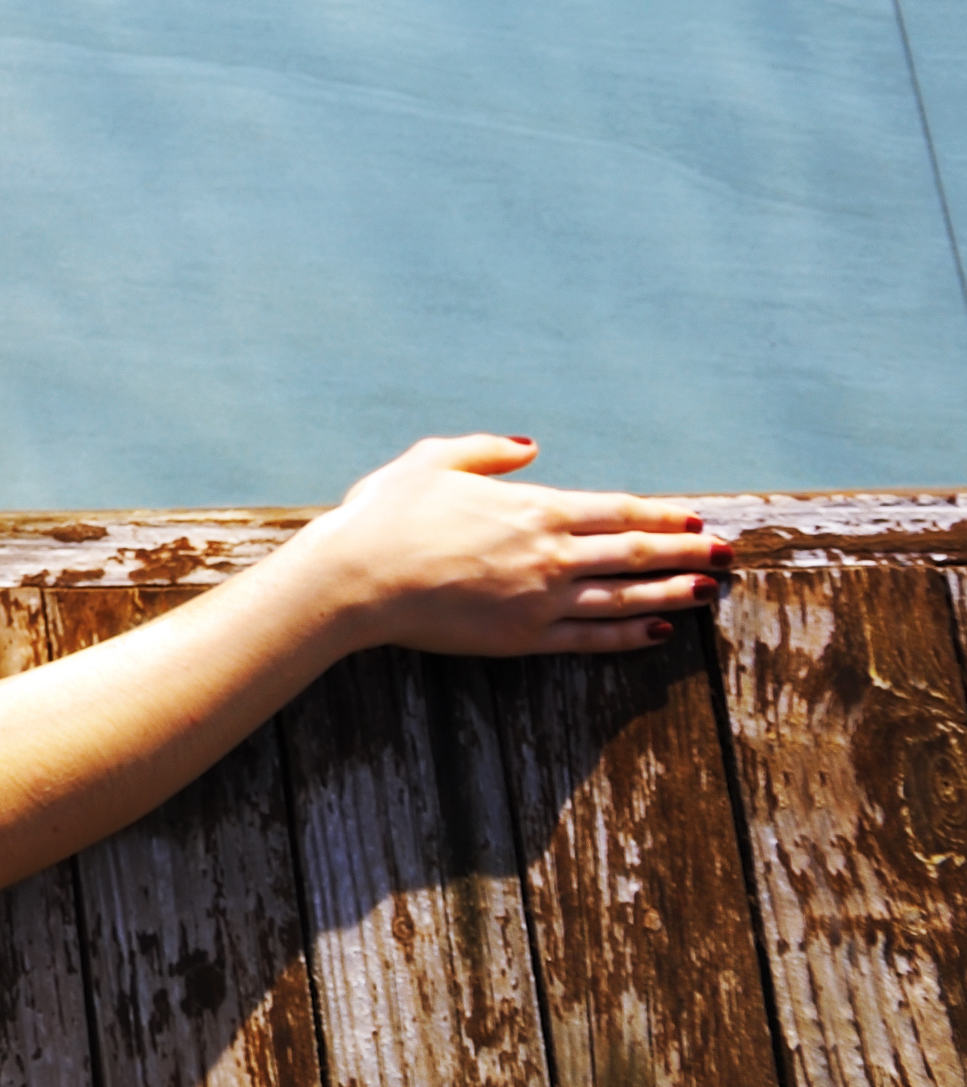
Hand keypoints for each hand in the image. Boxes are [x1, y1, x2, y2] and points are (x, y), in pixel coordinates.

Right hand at [290, 434, 727, 656]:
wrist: (358, 579)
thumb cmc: (388, 514)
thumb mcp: (432, 460)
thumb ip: (488, 449)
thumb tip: (532, 446)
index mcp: (533, 508)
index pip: (617, 510)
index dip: (661, 514)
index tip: (695, 515)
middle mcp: (550, 554)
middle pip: (636, 553)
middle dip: (687, 551)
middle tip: (728, 552)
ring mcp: (542, 601)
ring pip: (626, 597)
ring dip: (673, 592)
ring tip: (710, 590)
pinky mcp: (526, 639)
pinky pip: (593, 638)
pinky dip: (632, 634)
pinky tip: (658, 631)